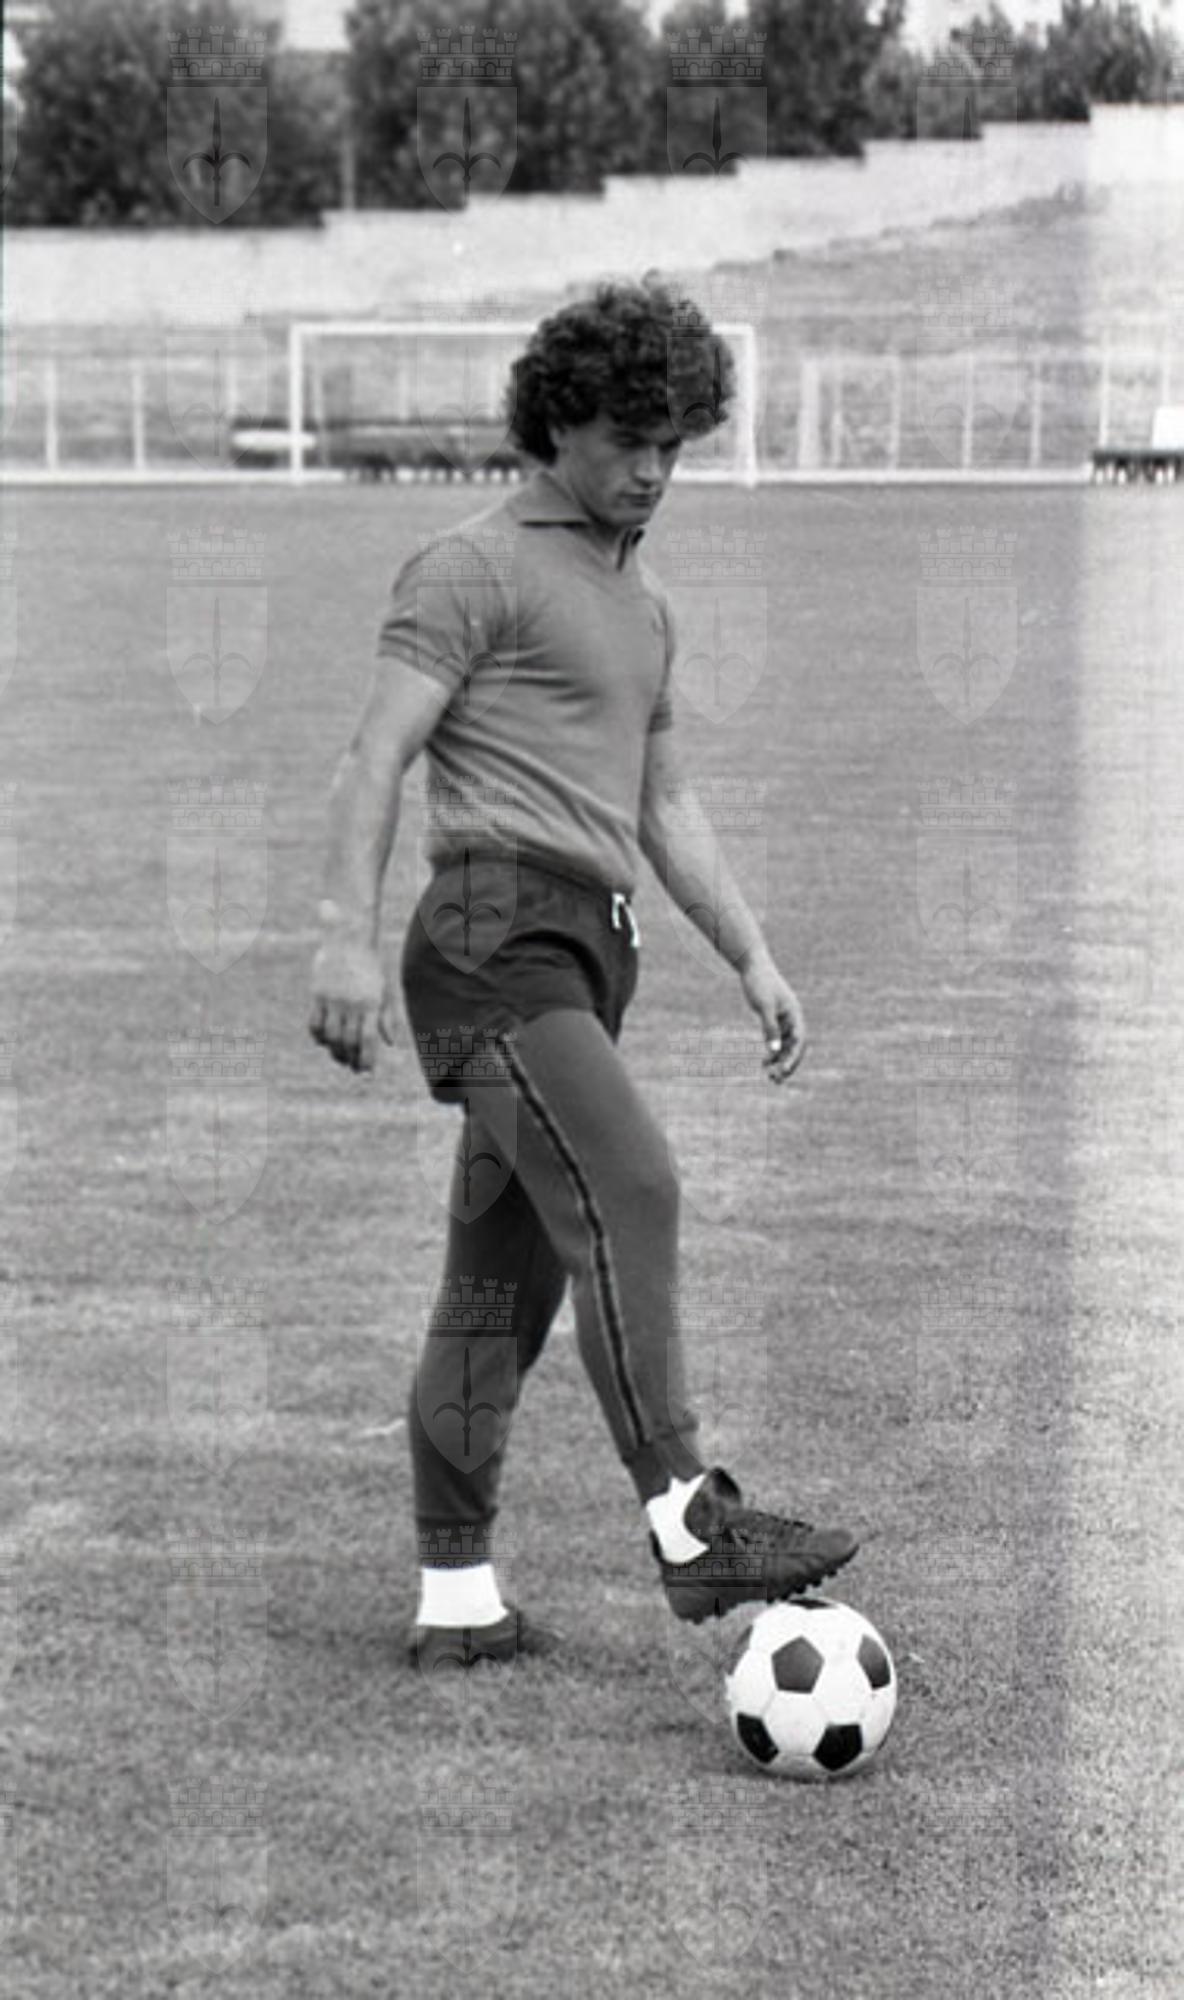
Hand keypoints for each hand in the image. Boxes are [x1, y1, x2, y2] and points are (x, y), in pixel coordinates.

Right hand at [308, 933, 396, 1073]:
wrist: (348, 937)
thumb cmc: (371, 965)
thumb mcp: (384, 989)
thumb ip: (387, 1017)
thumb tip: (390, 1043)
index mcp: (371, 1003)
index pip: (368, 1039)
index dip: (367, 1059)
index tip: (367, 1073)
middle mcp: (351, 1003)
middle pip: (348, 1041)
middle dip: (351, 1059)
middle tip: (353, 1068)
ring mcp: (332, 999)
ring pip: (330, 1036)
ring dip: (334, 1051)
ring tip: (340, 1057)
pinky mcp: (317, 994)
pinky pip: (315, 1023)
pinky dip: (319, 1037)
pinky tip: (325, 1041)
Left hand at [738, 952, 806, 1083]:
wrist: (752, 965)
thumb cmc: (759, 983)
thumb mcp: (764, 1007)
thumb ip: (770, 1029)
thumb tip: (773, 1051)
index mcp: (794, 1014)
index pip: (799, 1041)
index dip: (793, 1058)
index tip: (784, 1071)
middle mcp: (792, 1018)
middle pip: (794, 1046)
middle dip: (787, 1063)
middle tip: (777, 1080)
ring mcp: (783, 1019)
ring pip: (785, 1045)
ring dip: (779, 1060)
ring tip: (769, 1075)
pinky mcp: (773, 1018)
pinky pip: (776, 1039)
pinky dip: (771, 1051)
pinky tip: (764, 1062)